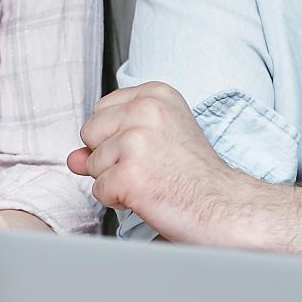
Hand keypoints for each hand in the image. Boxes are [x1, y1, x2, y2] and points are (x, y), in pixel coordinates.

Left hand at [66, 82, 260, 246]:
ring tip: (154, 181)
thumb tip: (74, 157)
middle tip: (151, 168)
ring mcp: (136, 141)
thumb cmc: (197, 176)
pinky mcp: (129, 174)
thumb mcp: (157, 141)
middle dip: (110, 158)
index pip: (101, 111)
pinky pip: (99, 191)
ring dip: (116, 181)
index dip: (115, 138)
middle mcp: (144, 110)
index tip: (149, 150)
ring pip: (92, 165)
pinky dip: (119, 201)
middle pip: (90, 134)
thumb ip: (109, 141)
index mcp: (155, 94)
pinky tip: (149, 197)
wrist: (227, 207)